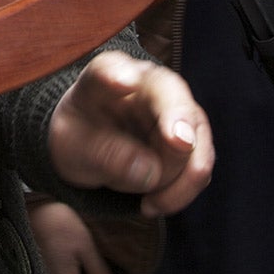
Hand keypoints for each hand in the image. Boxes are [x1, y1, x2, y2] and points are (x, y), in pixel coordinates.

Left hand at [48, 51, 211, 216]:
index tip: (121, 82)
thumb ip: (105, 155)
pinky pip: (198, 164)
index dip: (116, 75)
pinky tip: (153, 204)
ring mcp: (175, 108)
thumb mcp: (74, 148)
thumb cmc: (79, 136)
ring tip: (148, 204)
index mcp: (106, 75)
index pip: (109, 69)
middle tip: (179, 143)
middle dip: (179, 119)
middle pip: (172, 96)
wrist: (91, 147)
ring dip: (180, 176)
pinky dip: (182, 190)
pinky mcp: (191, 137)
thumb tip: (150, 172)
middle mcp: (148, 83)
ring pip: (196, 137)